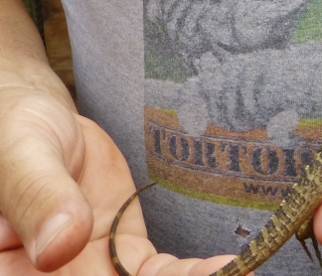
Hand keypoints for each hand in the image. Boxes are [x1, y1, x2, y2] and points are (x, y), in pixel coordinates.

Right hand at [0, 87, 240, 275]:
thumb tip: (59, 247)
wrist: (40, 119)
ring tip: (239, 274)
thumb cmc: (16, 132)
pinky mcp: (120, 255)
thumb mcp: (23, 154)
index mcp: (7, 272)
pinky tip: (230, 266)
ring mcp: (87, 272)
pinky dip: (194, 273)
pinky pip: (157, 274)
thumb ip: (38, 196)